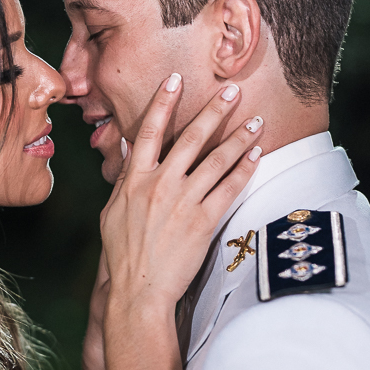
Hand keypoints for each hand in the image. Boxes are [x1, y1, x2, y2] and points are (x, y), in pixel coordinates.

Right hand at [100, 76, 261, 311]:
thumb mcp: (112, 211)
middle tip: (232, 90)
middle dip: (213, 110)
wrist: (139, 290)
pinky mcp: (204, 221)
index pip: (149, 131)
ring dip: (238, 137)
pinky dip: (244, 169)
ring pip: (216, 159)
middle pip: (190, 138)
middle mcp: (160, 184)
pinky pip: (229, 188)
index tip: (175, 79)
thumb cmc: (122, 253)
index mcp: (134, 180)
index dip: (162, 102)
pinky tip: (256, 154)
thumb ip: (123, 176)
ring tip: (256, 120)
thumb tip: (126, 146)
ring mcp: (183, 202)